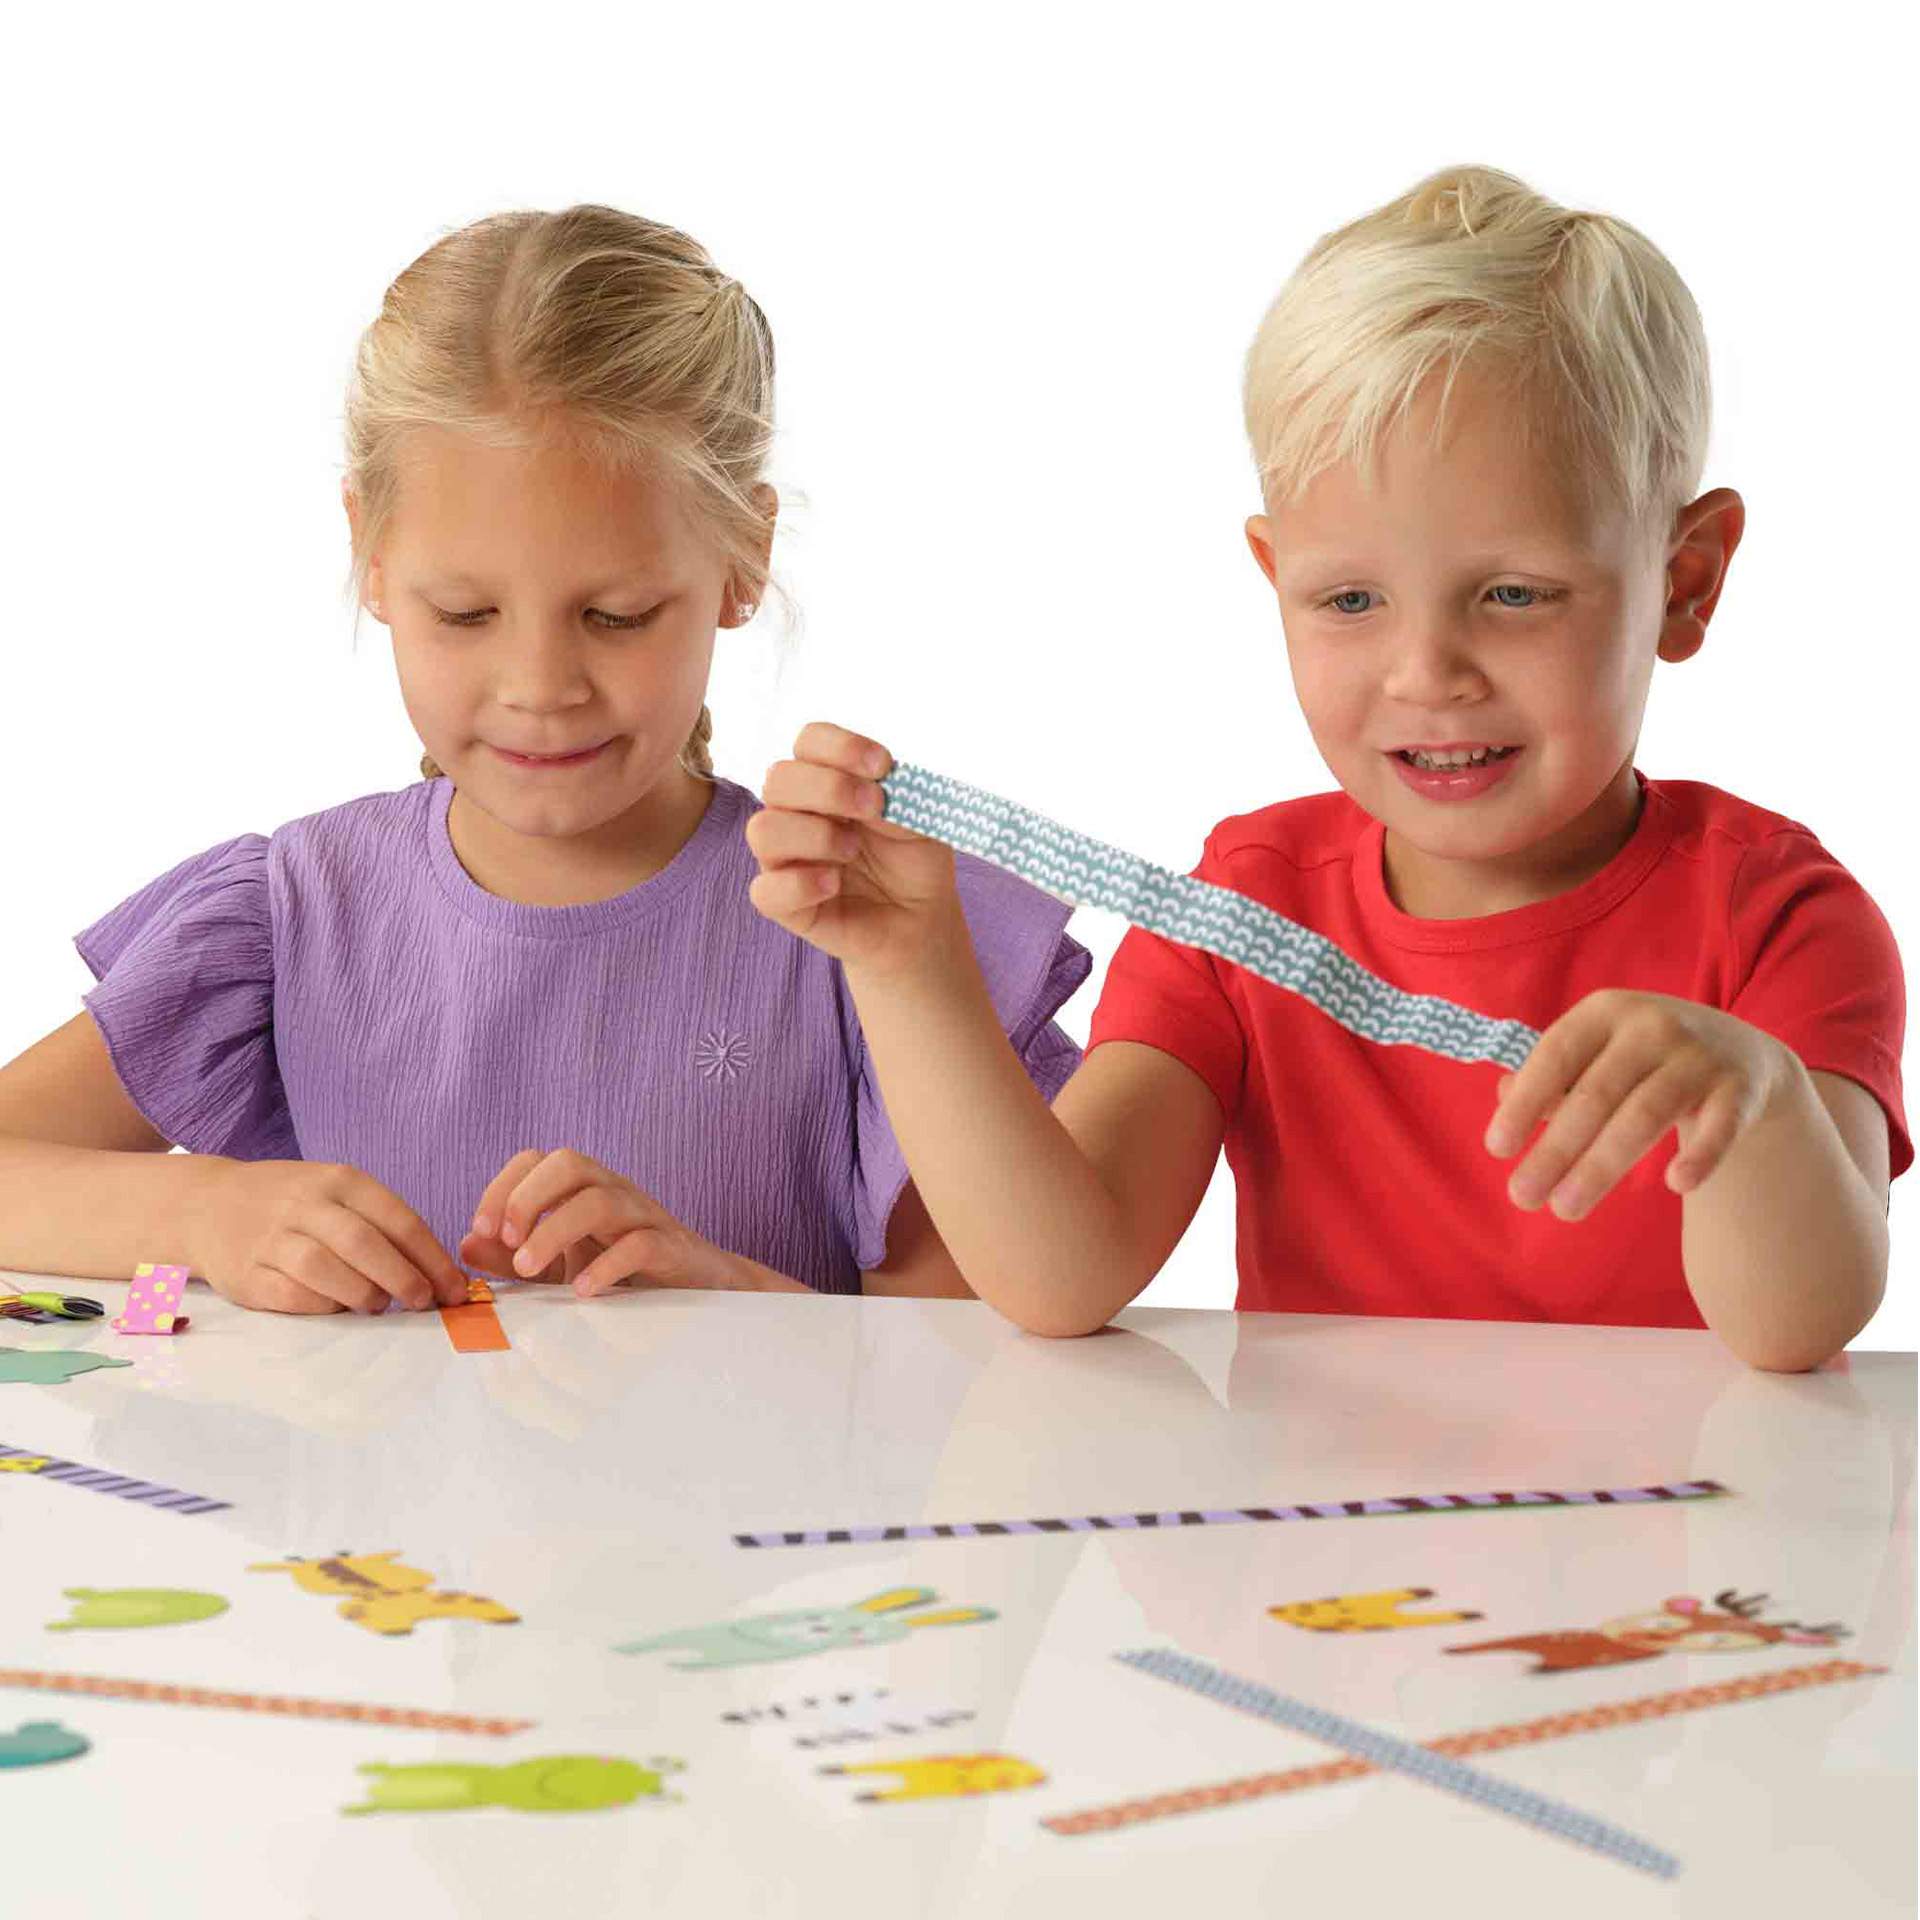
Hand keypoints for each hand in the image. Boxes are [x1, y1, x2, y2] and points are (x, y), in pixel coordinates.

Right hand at [191, 1160, 469, 1314]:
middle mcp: (306, 1204)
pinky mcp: (244, 1273)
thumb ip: (383, 1225)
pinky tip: (335, 1307)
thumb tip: (439, 1273)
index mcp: (341, 1181)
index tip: (455, 1288)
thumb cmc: (293, 1202)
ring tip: (377, 1305)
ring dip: (363, 1294)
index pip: (400, 1220)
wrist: (207, 1202)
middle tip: (424, 1303)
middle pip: (365, 1244)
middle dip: (404, 1279)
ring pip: (326, 1269)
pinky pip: (290, 1294)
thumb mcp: (338, 1193)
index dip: (433, 1259)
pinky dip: (321, 1306)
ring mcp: (271, 1238)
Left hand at [459, 1148, 745, 1297]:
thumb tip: (466, 1244)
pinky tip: (582, 1291)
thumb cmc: (622, 1273)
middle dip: (528, 1198)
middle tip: (507, 1242)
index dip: (503, 1188)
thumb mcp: (556, 1267)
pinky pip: (640, 1243)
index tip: (481, 1229)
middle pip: (569, 1163)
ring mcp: (644, 1216)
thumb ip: (511, 1257)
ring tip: (529, 1269)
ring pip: (599, 1200)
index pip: (536, 1160)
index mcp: (581, 1189)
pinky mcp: (670, 1247)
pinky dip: (606, 1265)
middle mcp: (612, 1191)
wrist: (696, 1288)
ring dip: (554, 1231)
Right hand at [747, 722, 962, 976]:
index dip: (841, 747)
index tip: (883, 766)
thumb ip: (899, 799)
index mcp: (827, 781)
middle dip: (830, 788)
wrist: (921, 919)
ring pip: (763, 830)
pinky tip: (834, 885)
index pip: (810, 742)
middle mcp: (797, 813)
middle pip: (779, 777)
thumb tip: (874, 793)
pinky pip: (765, 891)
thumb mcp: (921, 821)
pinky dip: (801, 884)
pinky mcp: (785, 905)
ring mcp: (785, 859)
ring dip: (815, 835)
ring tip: (852, 851)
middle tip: (874, 808)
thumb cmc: (914, 862)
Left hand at [1484, 990, 1799, 1219]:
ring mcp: (1699, 1056)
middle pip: (1596, 1095)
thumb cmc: (1641, 1060)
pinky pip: (1721, 1127)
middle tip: (1521, 1196)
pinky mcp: (1741, 1090)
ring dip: (1601, 1167)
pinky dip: (1702, 1155)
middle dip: (1555, 1149)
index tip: (1497, 1150)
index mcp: (1604, 1012)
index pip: (1556, 1054)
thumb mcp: (1595, 1054)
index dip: (1525, 1102)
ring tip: (1565, 1209)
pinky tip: (1677, 1184)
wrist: (1741, 1052)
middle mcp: (1651, 1026)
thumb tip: (1503, 1095)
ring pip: (1644, 1116)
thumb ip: (1550, 1076)